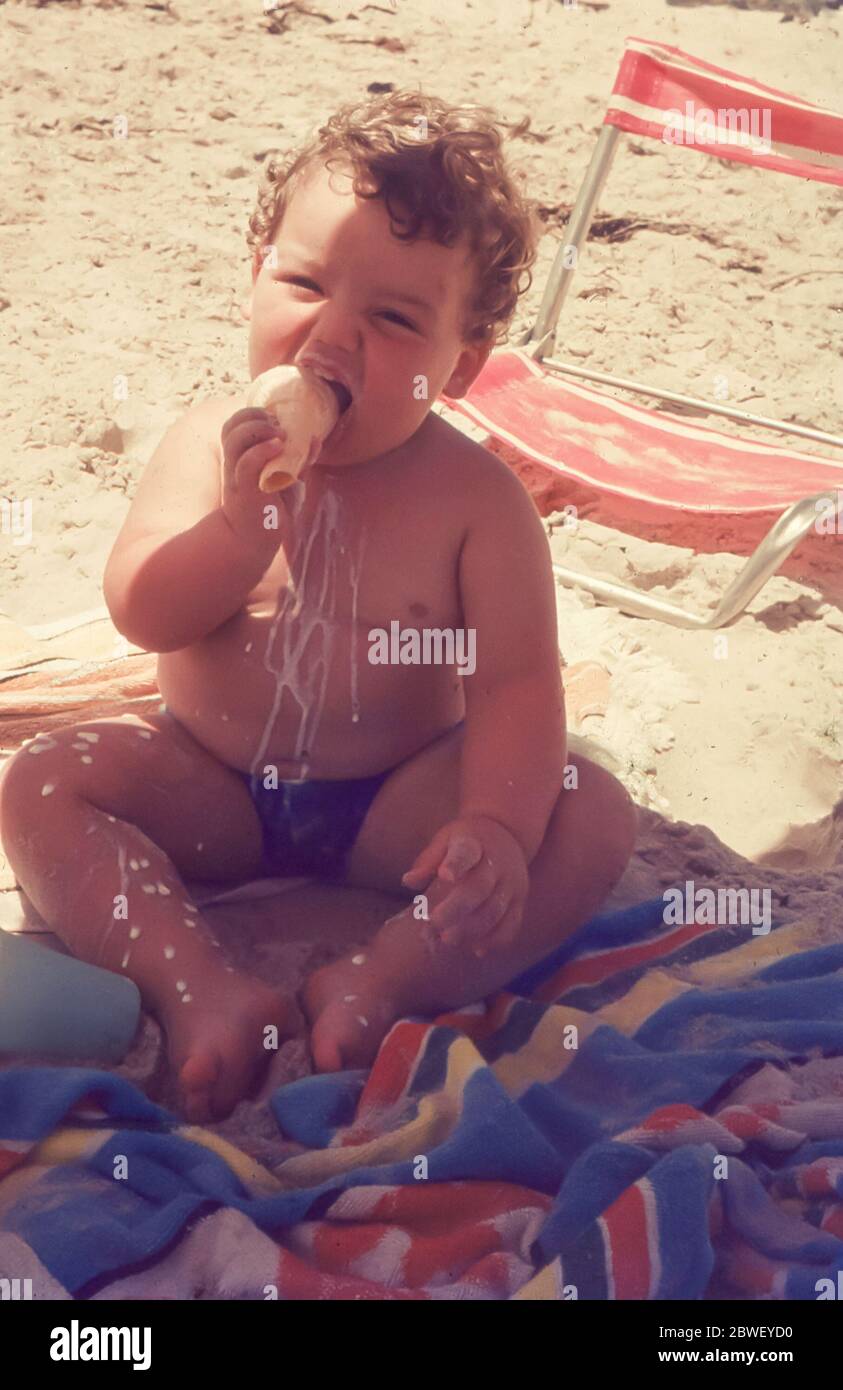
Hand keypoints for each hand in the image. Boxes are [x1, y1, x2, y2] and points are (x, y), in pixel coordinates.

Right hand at [220, 407, 290, 550]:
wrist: (252, 540)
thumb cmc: (269, 509)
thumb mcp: (285, 479)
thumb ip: (298, 460)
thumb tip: (315, 438)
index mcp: (239, 456)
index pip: (235, 423)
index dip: (252, 414)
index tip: (275, 420)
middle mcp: (233, 462)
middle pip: (232, 425)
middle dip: (254, 416)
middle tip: (277, 425)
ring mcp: (237, 476)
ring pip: (235, 440)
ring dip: (258, 429)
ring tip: (280, 434)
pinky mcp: (244, 490)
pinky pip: (246, 464)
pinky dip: (261, 451)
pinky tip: (278, 446)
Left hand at [401, 815, 528, 956]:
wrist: (508, 834)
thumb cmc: (468, 840)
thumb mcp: (446, 839)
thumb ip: (428, 860)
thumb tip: (408, 881)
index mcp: (476, 843)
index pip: (466, 853)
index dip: (456, 865)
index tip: (444, 876)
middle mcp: (499, 863)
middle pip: (480, 888)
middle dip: (456, 909)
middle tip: (434, 923)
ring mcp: (512, 883)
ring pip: (496, 910)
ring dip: (473, 929)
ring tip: (448, 940)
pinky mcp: (520, 900)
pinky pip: (512, 923)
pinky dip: (496, 939)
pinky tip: (477, 949)